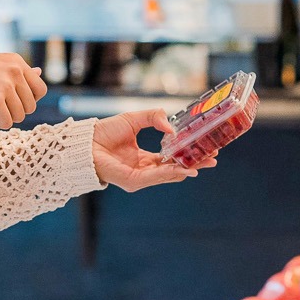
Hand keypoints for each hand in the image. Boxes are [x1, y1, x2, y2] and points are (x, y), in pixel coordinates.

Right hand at [0, 48, 46, 126]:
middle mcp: (15, 70)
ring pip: (19, 117)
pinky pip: (5, 123)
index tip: (7, 99)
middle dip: (12, 110)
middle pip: (30, 107)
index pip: (40, 90)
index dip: (26, 100)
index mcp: (17, 61)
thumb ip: (17, 72)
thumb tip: (41, 72)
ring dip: (2, 117)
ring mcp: (5, 84)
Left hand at [91, 108, 217, 191]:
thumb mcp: (135, 119)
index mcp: (145, 159)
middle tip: (213, 158)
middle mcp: (144, 170)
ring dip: (187, 169)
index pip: (171, 159)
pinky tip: (184, 168)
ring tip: (204, 163)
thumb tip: (172, 127)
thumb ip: (155, 118)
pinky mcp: (132, 181)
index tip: (206, 149)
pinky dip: (170, 172)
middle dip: (194, 164)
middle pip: (174, 169)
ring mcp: (139, 178)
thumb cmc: (105, 131)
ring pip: (168, 174)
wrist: (86, 140)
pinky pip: (155, 177)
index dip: (188, 154)